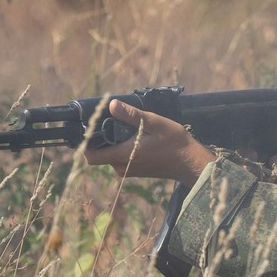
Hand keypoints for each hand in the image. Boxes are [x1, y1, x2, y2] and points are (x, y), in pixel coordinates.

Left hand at [83, 99, 215, 184]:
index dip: (85, 143)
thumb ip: (131, 115)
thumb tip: (111, 105)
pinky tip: (135, 136)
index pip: (91, 156)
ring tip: (126, 127)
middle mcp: (122, 166)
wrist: (190, 163)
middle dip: (101, 139)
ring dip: (112, 142)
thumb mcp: (154, 123)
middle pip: (99, 154)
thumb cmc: (175, 143)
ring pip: (109, 156)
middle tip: (111, 120)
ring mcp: (128, 170)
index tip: (89, 128)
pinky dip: (121, 147)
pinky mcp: (135, 171)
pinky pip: (119, 159)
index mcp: (124, 155)